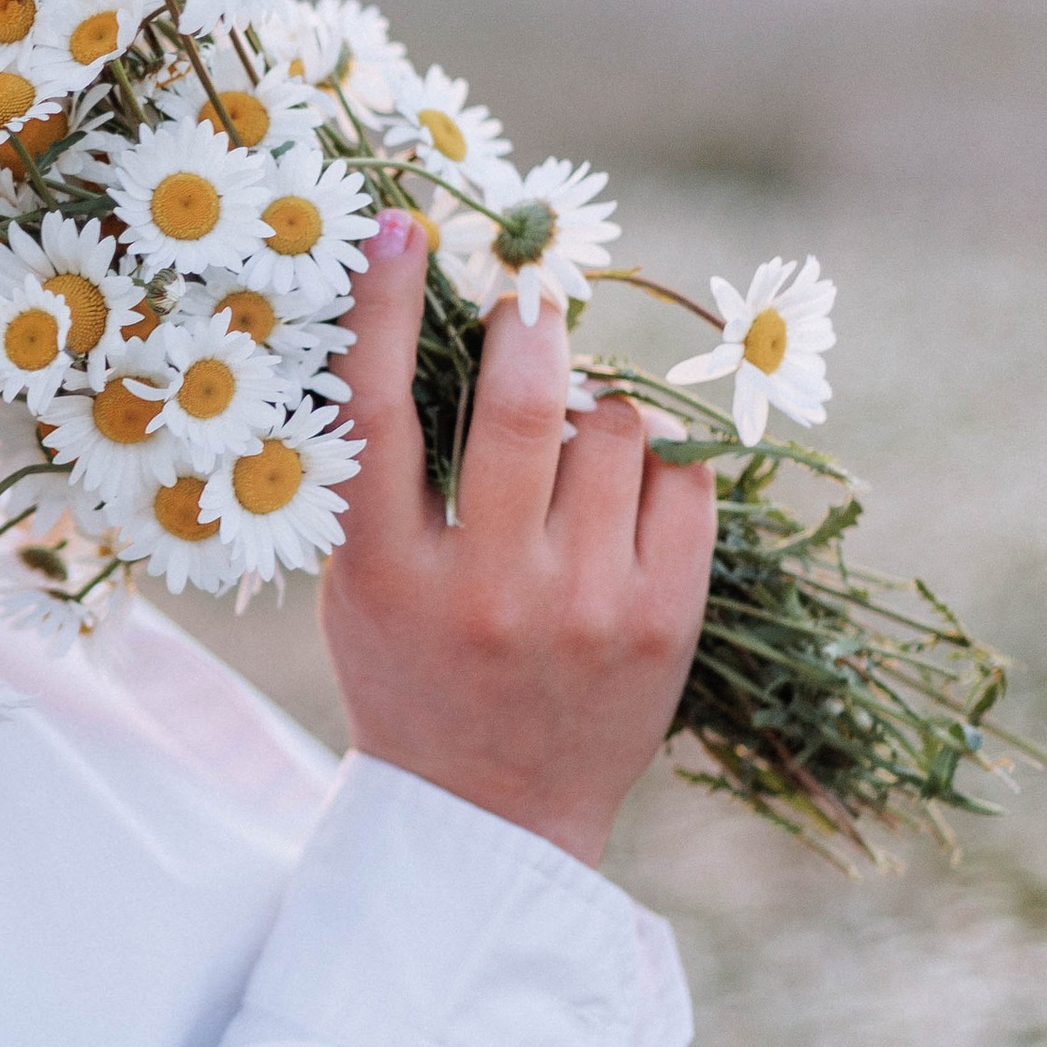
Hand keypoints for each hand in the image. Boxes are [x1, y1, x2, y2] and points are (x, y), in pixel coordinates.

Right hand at [317, 213, 715, 868]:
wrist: (490, 815)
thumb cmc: (413, 671)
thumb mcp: (362, 581)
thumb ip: (381, 475)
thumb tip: (433, 317)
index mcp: (387, 575)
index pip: (378, 410)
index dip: (387, 308)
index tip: (405, 231)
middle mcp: (487, 590)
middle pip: (519, 404)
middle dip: (532, 332)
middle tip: (531, 312)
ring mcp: (586, 608)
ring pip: (613, 430)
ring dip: (594, 413)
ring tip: (573, 457)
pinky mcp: (665, 622)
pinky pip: (684, 479)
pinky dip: (658, 462)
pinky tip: (626, 496)